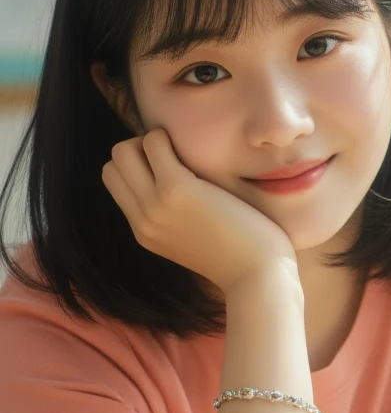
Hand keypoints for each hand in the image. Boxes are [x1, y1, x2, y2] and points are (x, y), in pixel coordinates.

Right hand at [102, 128, 297, 295]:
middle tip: (174, 157)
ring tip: (183, 154)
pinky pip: (154, 143)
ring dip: (150, 141)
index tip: (167, 166)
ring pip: (122, 151)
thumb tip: (176, 188)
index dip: (137, 166)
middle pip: (112, 164)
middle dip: (138, 150)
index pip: (115, 184)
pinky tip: (195, 149)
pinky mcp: (176, 189)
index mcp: (144, 232)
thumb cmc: (239, 256)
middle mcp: (142, 220)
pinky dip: (167, 136)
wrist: (257, 276)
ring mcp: (155, 205)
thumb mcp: (192, 242)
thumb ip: (174, 220)